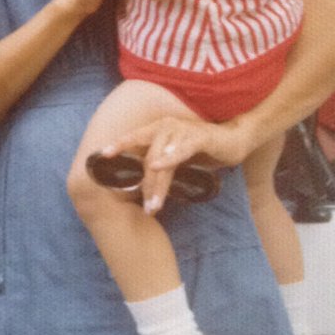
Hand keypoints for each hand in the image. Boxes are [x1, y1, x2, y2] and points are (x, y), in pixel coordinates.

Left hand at [99, 113, 251, 214]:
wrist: (234, 139)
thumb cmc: (202, 148)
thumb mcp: (177, 156)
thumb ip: (161, 164)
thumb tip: (145, 182)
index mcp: (158, 129)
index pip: (133, 138)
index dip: (117, 146)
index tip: (100, 157)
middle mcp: (165, 126)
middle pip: (146, 156)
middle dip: (145, 185)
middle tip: (146, 209)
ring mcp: (181, 129)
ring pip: (162, 158)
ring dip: (158, 184)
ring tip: (153, 204)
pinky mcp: (199, 136)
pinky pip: (182, 148)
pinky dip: (170, 157)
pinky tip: (158, 165)